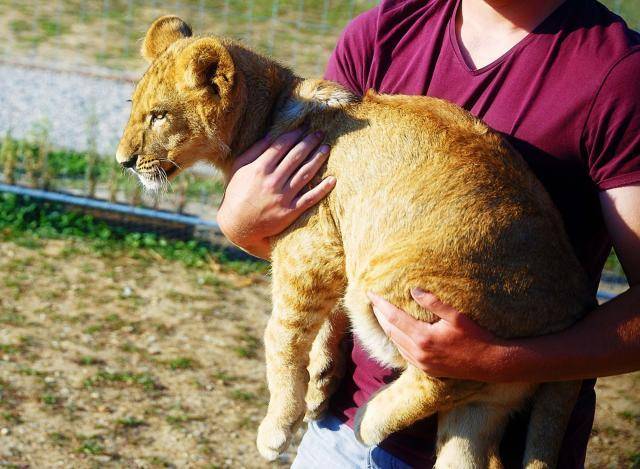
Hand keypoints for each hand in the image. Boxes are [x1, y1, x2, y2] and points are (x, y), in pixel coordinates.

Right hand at [217, 128, 335, 258]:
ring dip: (318, 159)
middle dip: (309, 142)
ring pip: (305, 174)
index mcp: (259, 168)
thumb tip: (270, 135)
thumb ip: (254, 151)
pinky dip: (322, 189)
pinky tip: (332, 180)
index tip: (304, 127)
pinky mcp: (289, 212)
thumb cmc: (237, 194)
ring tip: (326, 148)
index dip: (294, 134)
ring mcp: (282, 197)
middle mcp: (272, 181)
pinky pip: (309, 198)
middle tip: (319, 133)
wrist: (237, 225)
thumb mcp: (238, 169)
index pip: (281, 146)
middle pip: (295, 157)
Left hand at [367, 288, 507, 380]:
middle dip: (379, 315)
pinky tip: (397, 333)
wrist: (490, 363)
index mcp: (423, 338)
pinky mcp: (426, 370)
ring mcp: (422, 364)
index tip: (370, 293)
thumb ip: (433, 302)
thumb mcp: (456, 315)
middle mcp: (419, 353)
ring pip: (395, 343)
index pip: (393, 318)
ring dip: (386, 328)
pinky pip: (404, 354)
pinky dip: (397, 341)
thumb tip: (413, 289)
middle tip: (372, 301)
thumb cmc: (476, 336)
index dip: (380, 305)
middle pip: (390, 330)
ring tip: (381, 314)